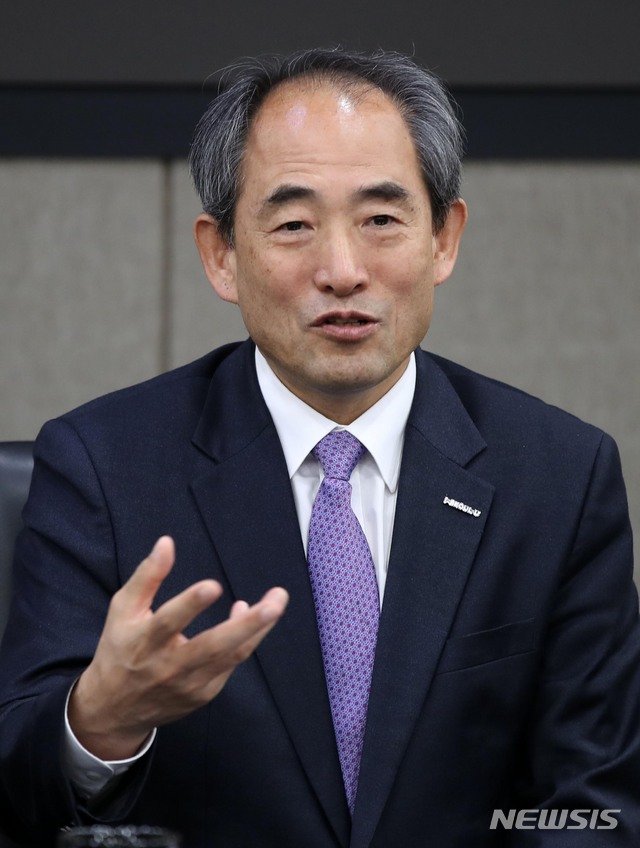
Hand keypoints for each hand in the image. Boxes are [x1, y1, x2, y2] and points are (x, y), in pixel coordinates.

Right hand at [68, 536, 288, 759]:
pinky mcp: (204, 694)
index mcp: (144, 641)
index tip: (213, 585)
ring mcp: (189, 684)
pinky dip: (247, 639)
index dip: (190, 604)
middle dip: (246, 625)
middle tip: (274, 603)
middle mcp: (168, 666)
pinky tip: (255, 616)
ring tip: (277, 601)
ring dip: (258, 629)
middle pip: (211, 646)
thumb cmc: (120, 648)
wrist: (115, 710)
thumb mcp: (123, 609)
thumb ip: (147, 576)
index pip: (168, 623)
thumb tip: (167, 542)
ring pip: (231, 656)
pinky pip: (231, 664)